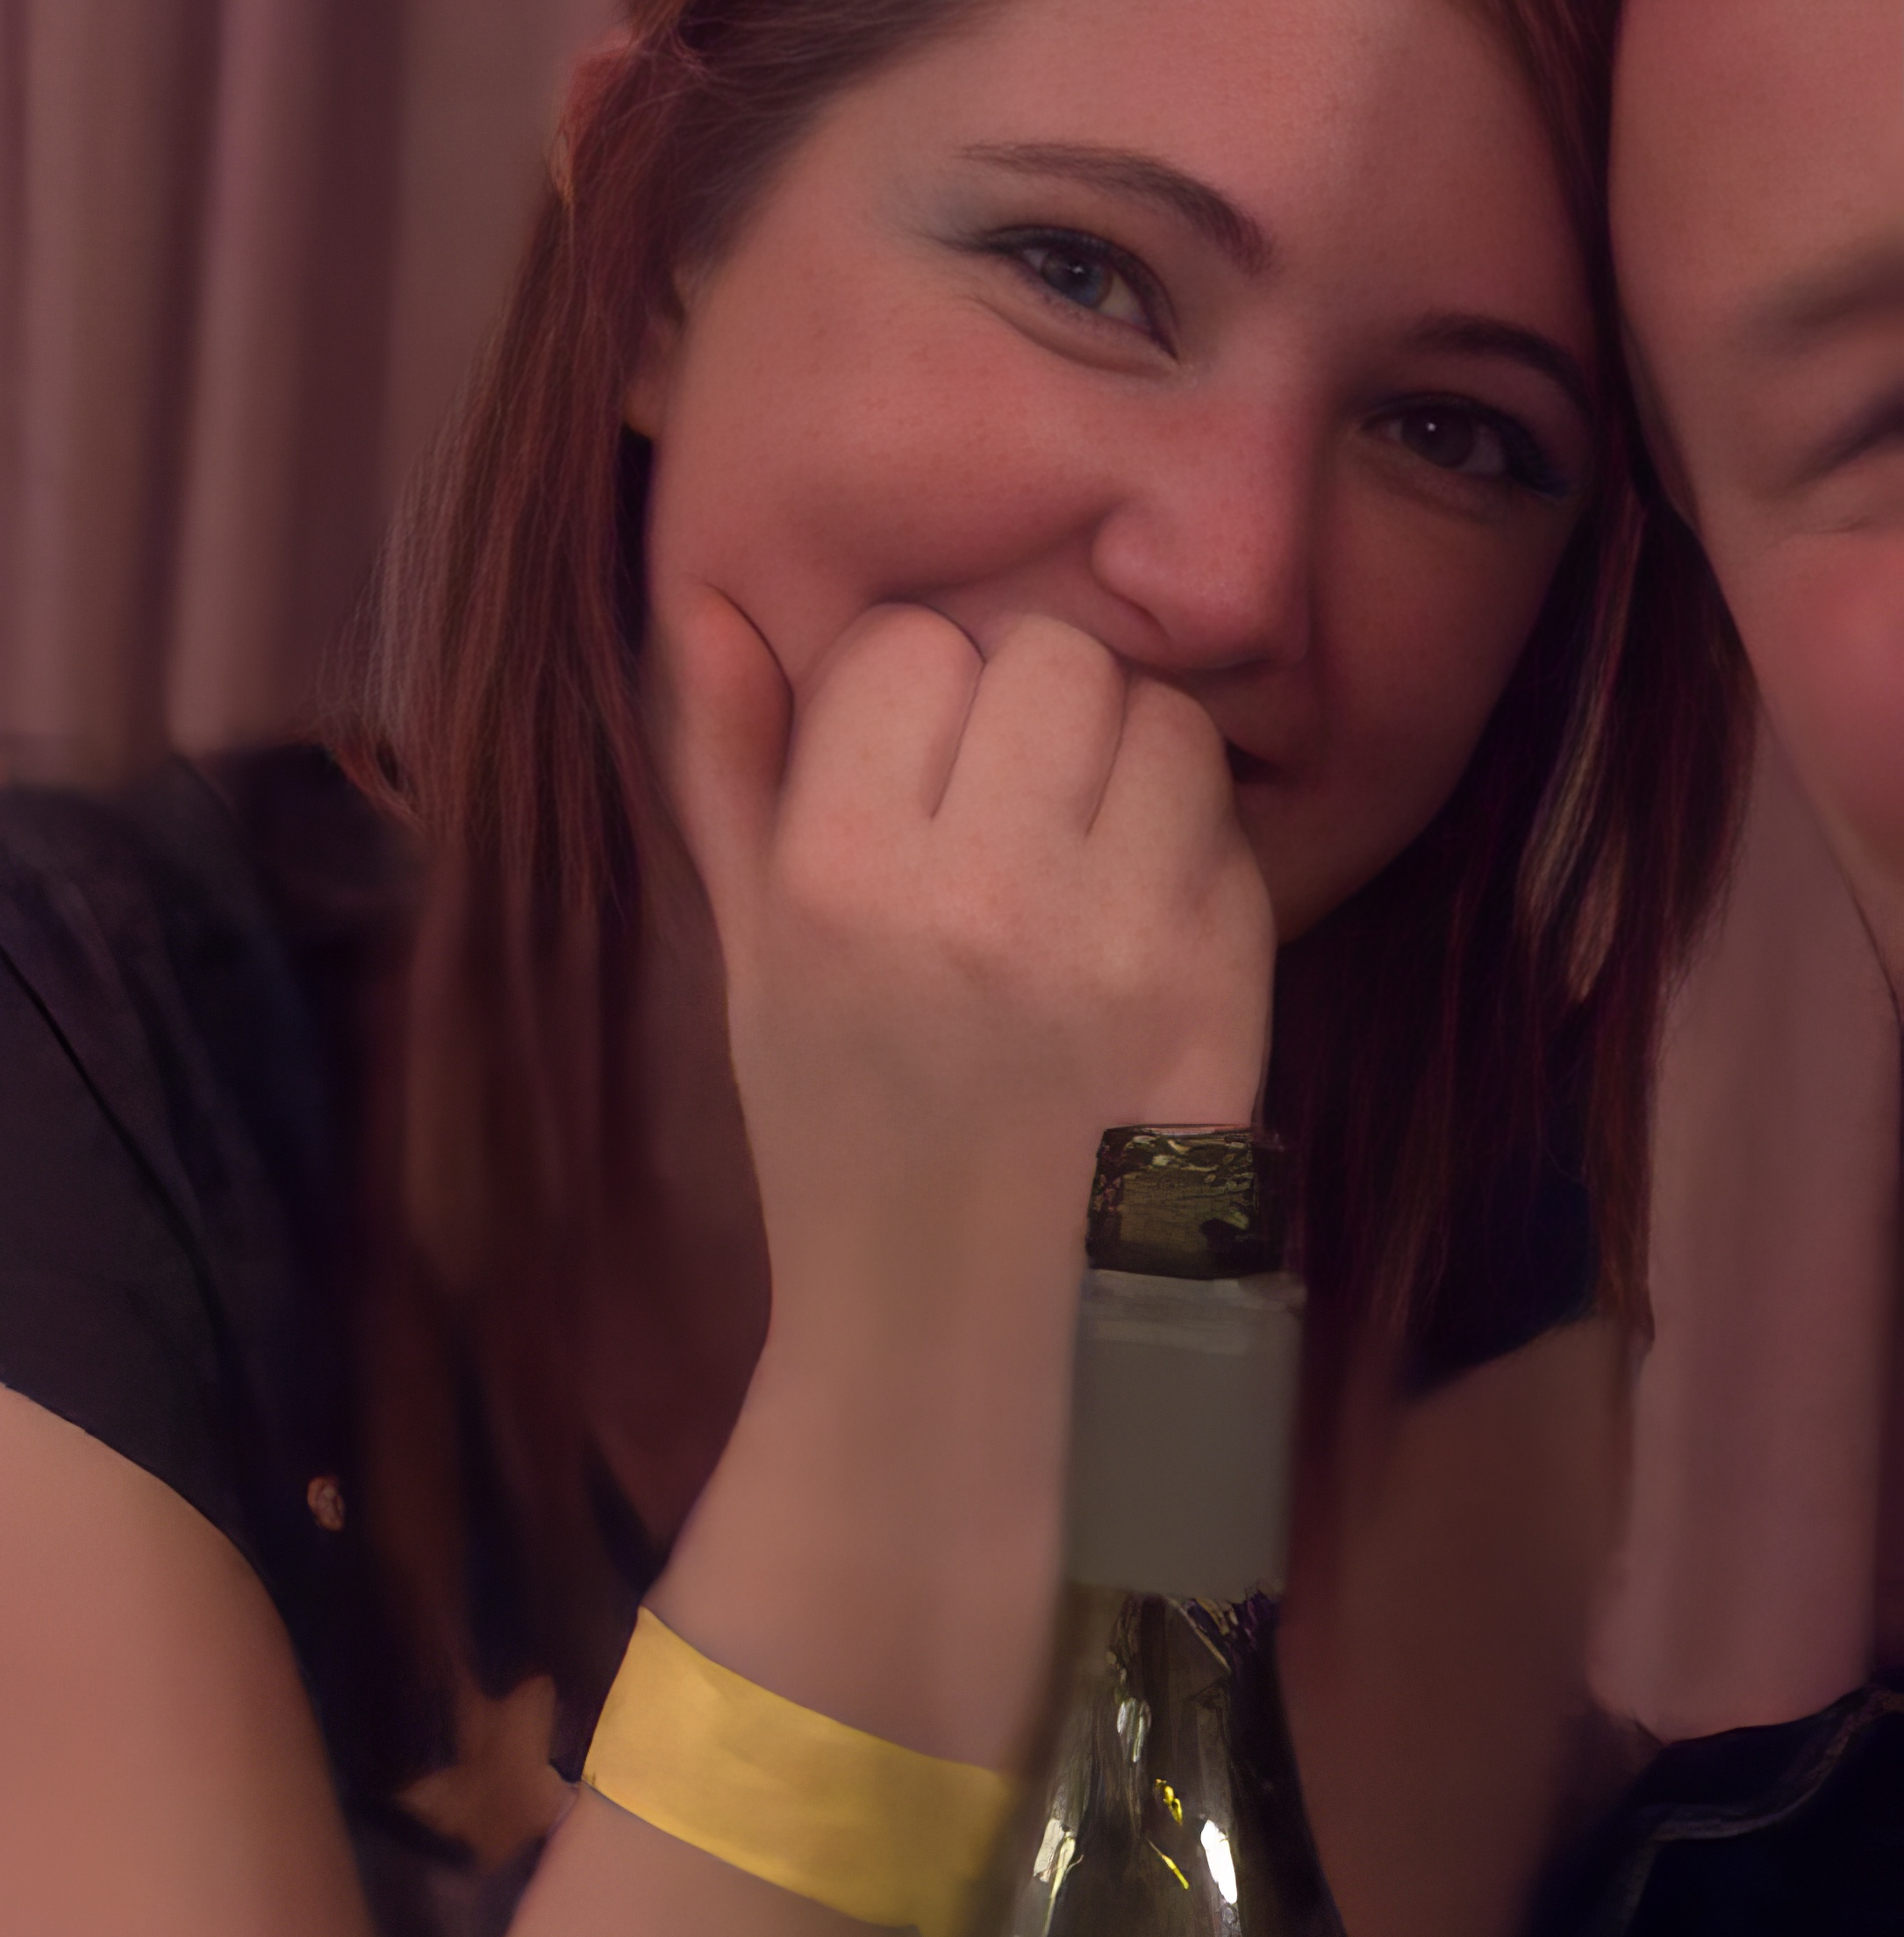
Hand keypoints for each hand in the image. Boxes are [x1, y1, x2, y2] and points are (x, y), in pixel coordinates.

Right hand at [648, 581, 1272, 1756]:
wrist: (965, 1335)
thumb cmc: (842, 1138)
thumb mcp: (750, 960)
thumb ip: (731, 772)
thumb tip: (707, 601)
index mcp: (832, 876)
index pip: (909, 645)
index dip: (913, 694)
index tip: (908, 773)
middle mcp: (976, 891)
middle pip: (1049, 655)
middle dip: (1032, 707)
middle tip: (1009, 807)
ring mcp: (1113, 936)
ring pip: (1160, 718)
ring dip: (1128, 763)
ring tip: (1079, 861)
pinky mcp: (1221, 981)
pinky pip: (1229, 824)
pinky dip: (1193, 853)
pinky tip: (1136, 932)